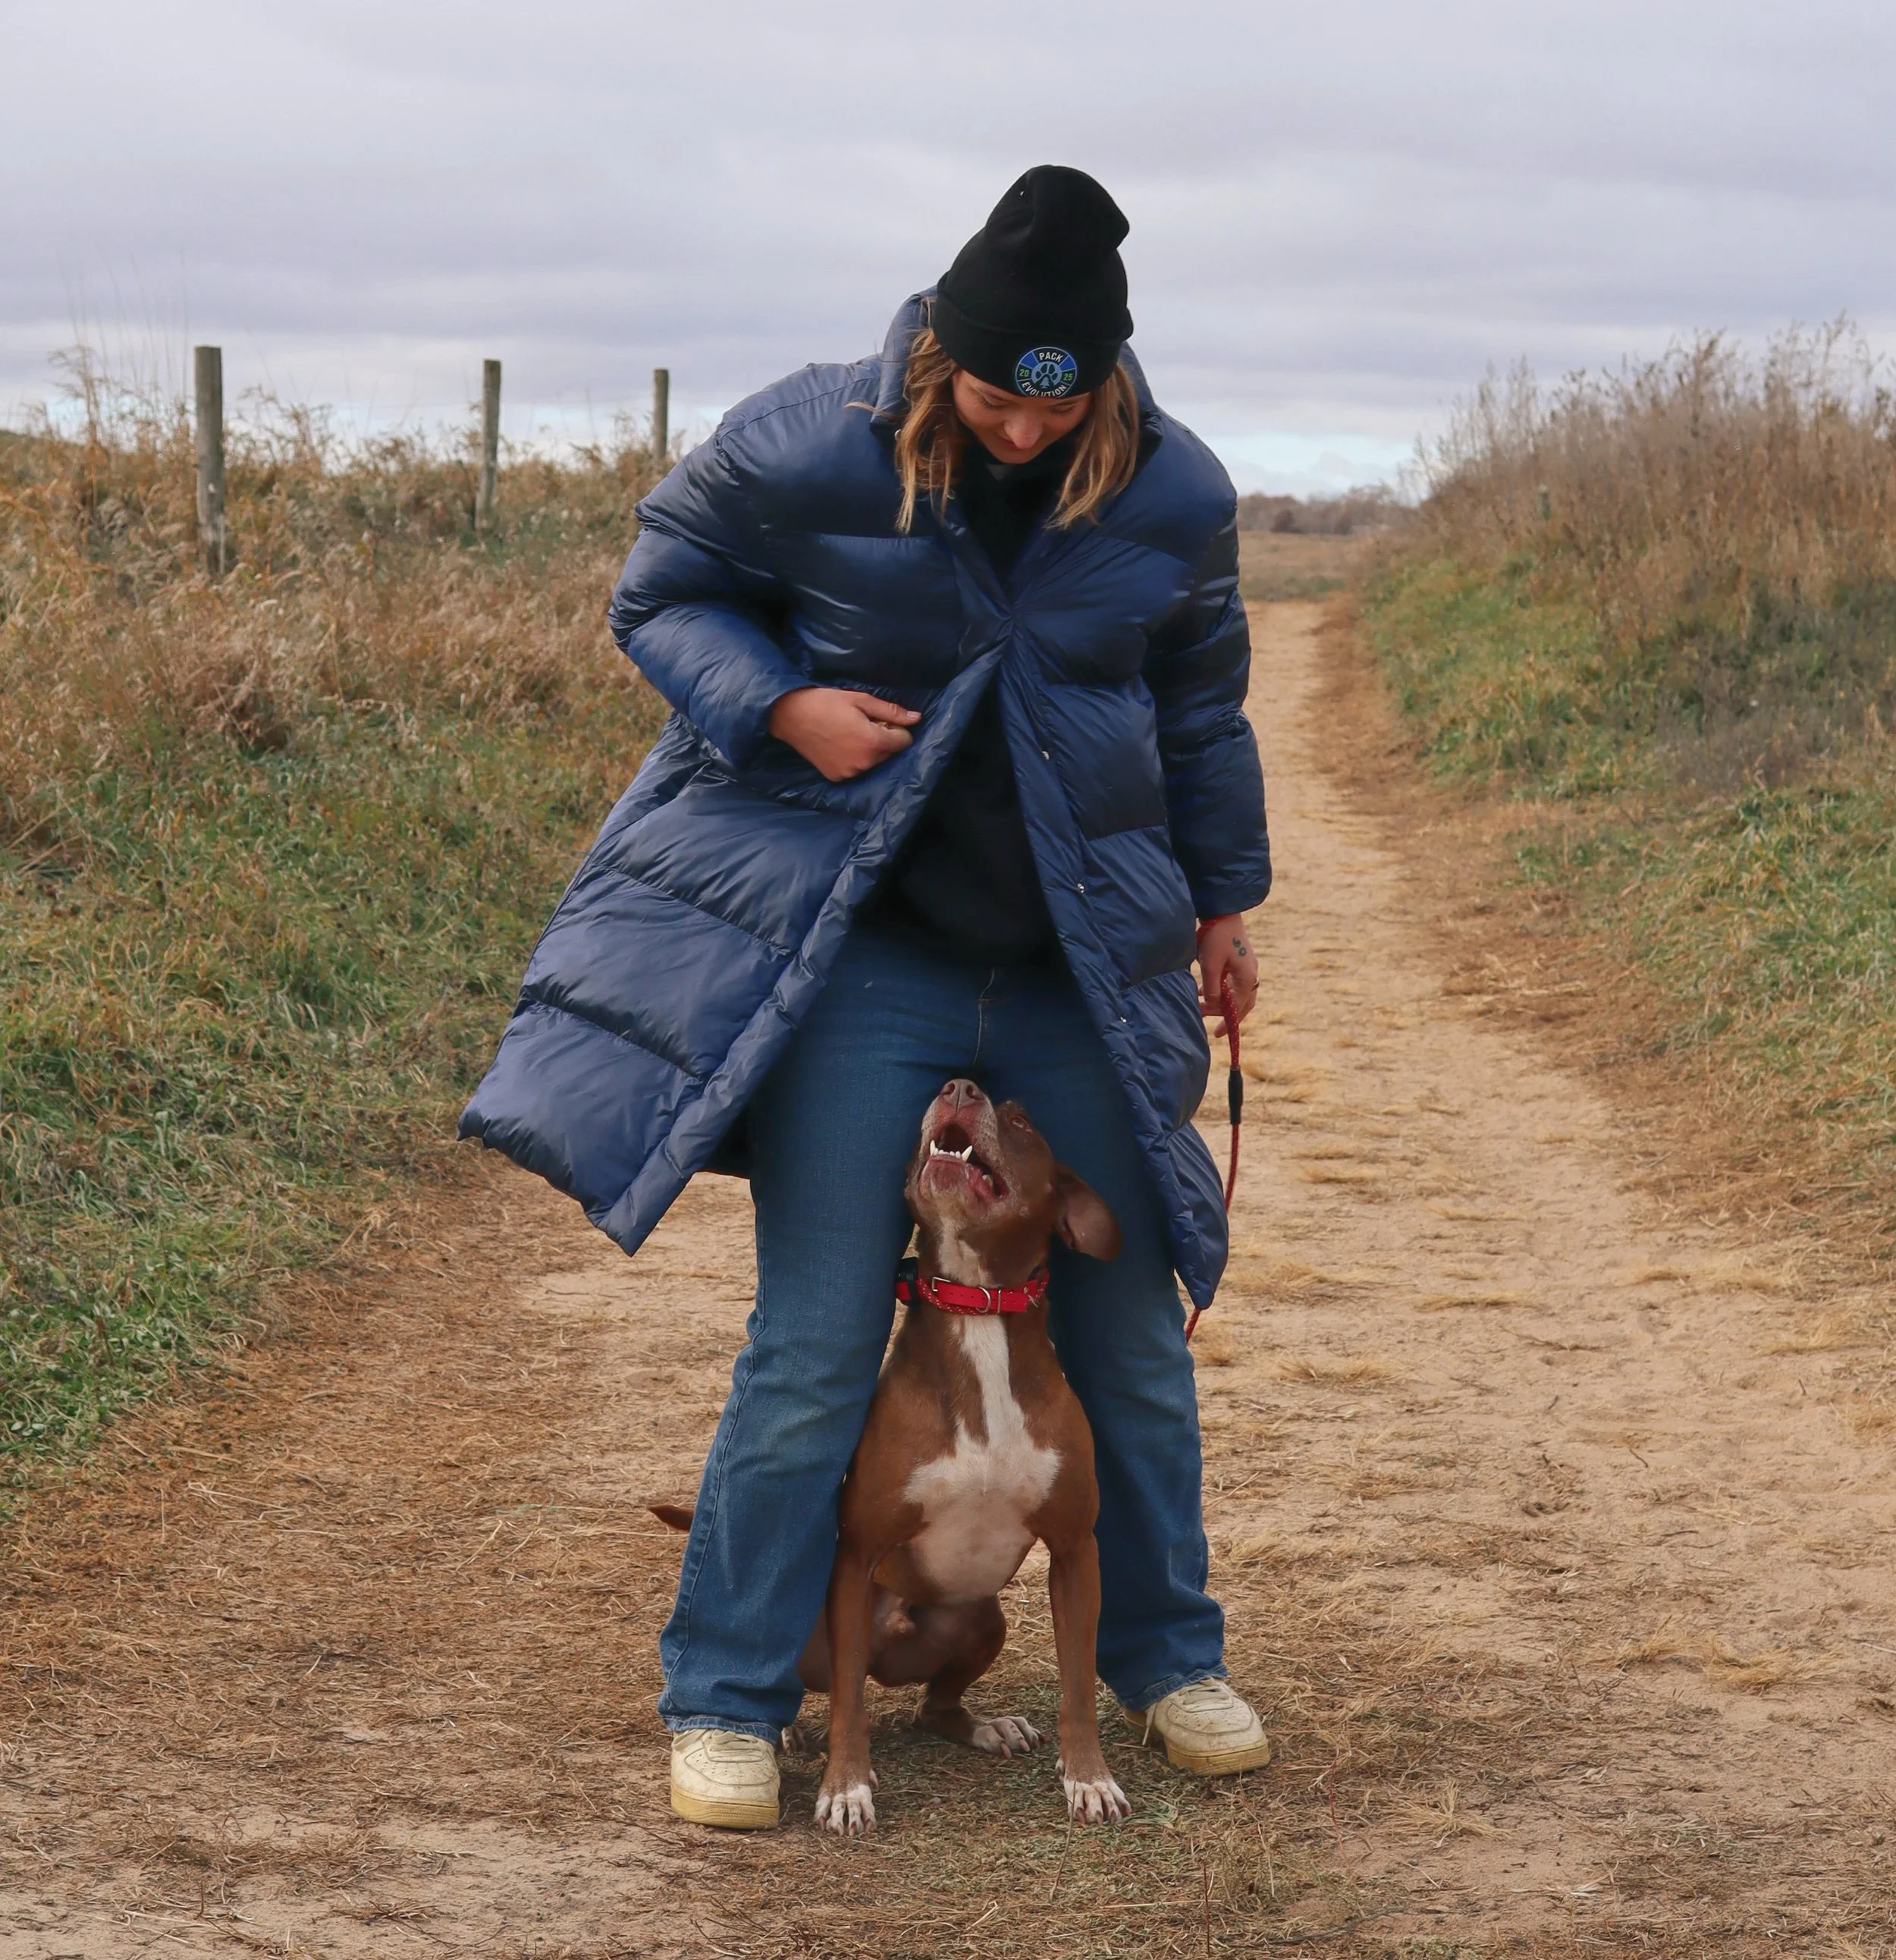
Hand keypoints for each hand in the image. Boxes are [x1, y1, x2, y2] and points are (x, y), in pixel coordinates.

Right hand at [768, 687, 919, 781]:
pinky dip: (854, 758)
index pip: (904, 741)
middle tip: (862, 723)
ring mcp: (850, 773)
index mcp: (873, 742)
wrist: (790, 715)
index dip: (896, 728)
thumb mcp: (860, 700)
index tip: (880, 719)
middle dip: (882, 739)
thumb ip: (891, 711)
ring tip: (849, 733)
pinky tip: (839, 744)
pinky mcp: (837, 777)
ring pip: (873, 762)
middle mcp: (864, 763)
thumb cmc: (826, 702)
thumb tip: (917, 718)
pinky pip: (856, 769)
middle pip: (889, 753)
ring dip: (869, 750)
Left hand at [1196, 913, 1257, 1027]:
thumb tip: (1212, 1006)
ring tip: (1203, 1009)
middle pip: (1243, 1003)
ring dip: (1221, 1002)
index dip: (1228, 1022)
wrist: (1222, 910)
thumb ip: (1211, 989)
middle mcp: (1250, 974)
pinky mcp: (1238, 959)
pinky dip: (1220, 990)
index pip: (1239, 1007)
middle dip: (1228, 1016)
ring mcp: (1246, 966)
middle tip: (1215, 1030)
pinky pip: (1231, 981)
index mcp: (1247, 977)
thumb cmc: (1216, 936)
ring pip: (1236, 993)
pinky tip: (1202, 991)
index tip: (1215, 1033)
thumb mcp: (1210, 965)